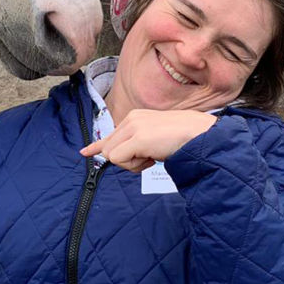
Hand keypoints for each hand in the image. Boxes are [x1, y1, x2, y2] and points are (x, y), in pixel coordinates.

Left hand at [79, 109, 216, 172]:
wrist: (199, 135)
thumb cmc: (181, 140)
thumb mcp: (154, 140)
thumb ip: (137, 145)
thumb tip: (118, 157)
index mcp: (135, 117)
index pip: (110, 134)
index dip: (98, 146)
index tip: (84, 152)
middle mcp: (131, 119)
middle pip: (109, 148)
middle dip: (126, 161)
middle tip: (148, 158)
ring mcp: (133, 127)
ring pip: (113, 155)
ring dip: (132, 164)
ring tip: (153, 155)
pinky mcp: (137, 138)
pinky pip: (119, 159)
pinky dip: (134, 165)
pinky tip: (152, 157)